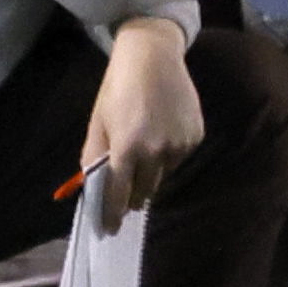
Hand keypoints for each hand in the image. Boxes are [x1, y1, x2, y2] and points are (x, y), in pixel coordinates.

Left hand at [85, 17, 206, 214]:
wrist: (152, 56)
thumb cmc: (117, 88)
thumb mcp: (98, 121)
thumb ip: (94, 156)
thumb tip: (92, 185)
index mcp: (126, 148)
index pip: (118, 194)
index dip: (112, 214)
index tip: (109, 230)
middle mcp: (156, 151)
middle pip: (143, 191)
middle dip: (131, 196)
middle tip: (124, 193)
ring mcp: (179, 145)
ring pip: (162, 176)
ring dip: (150, 174)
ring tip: (143, 151)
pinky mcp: (195, 137)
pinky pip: (178, 159)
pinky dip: (168, 157)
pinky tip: (160, 136)